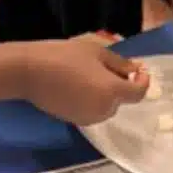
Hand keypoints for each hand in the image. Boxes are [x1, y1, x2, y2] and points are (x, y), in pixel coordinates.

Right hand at [17, 35, 148, 123]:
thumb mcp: (96, 52)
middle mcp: (104, 110)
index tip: (138, 70)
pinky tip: (78, 85)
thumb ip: (120, 64)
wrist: (29, 72)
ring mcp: (89, 118)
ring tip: (91, 75)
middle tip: (109, 68)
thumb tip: (134, 71)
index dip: (143, 81)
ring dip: (106, 94)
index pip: (139, 93)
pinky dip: (92, 100)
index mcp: (112, 92)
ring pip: (107, 107)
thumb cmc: (63, 56)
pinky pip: (92, 111)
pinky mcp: (74, 121)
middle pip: (122, 101)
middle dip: (121, 86)